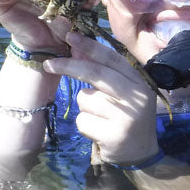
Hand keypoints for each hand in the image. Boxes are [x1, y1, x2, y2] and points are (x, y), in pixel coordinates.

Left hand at [43, 31, 159, 165]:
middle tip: (48, 64)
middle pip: (96, 74)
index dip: (89, 46)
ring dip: (84, 107)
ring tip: (100, 118)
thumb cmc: (126, 116)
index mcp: (139, 81)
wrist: (141, 153)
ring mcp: (127, 117)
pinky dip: (85, 125)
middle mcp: (136, 96)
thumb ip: (104, 73)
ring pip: (85, 99)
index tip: (69, 37)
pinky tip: (99, 131)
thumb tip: (77, 50)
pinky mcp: (114, 136)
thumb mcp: (123, 92)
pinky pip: (83, 121)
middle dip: (70, 66)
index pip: (112, 58)